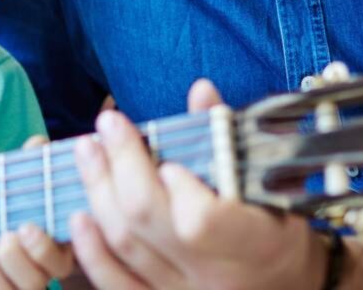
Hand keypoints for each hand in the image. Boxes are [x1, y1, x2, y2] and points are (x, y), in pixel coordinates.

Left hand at [0, 136, 75, 289]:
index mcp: (58, 251)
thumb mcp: (24, 185)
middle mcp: (41, 277)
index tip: (25, 226)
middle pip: (35, 284)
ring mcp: (17, 289)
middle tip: (3, 235)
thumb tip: (37, 144)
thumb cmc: (13, 205)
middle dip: (15, 259)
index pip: (61, 263)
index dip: (44, 249)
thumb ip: (33, 166)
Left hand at [69, 80, 327, 289]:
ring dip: (99, 193)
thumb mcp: (271, 181)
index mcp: (254, 243)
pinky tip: (79, 212)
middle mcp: (215, 276)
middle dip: (121, 165)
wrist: (284, 284)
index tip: (167, 157)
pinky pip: (114, 283)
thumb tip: (200, 91)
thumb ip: (230, 138)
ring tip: (88, 151)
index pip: (200, 221)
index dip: (176, 187)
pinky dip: (91, 248)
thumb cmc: (277, 224)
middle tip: (108, 126)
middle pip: (148, 222)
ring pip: (126, 246)